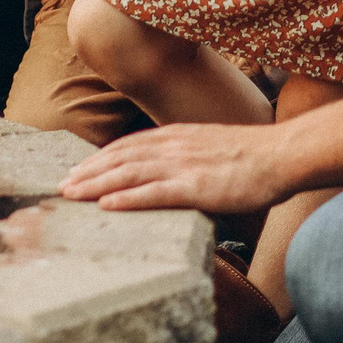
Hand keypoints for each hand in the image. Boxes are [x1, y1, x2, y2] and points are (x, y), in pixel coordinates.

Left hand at [58, 121, 292, 213]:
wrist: (281, 155)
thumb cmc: (252, 157)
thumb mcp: (210, 148)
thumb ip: (187, 157)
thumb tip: (172, 173)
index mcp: (177, 136)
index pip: (128, 146)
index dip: (100, 158)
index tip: (78, 169)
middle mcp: (173, 146)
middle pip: (120, 158)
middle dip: (88, 172)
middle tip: (61, 186)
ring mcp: (183, 166)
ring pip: (128, 174)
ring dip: (96, 185)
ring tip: (71, 195)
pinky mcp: (195, 187)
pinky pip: (154, 193)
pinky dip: (127, 199)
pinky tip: (106, 206)